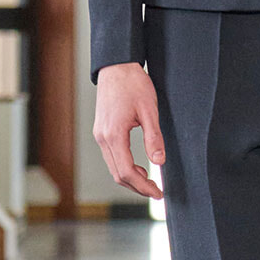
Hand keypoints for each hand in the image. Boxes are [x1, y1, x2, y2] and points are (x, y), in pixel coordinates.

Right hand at [93, 62, 164, 197]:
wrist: (116, 66)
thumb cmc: (133, 84)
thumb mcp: (149, 110)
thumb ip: (154, 137)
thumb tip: (159, 162)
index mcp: (113, 135)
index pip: (127, 172)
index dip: (143, 187)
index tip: (158, 193)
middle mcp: (102, 138)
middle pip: (118, 174)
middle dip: (137, 187)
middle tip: (156, 192)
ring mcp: (99, 135)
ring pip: (113, 167)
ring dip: (130, 178)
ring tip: (150, 181)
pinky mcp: (101, 131)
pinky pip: (111, 157)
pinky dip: (124, 167)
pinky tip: (139, 166)